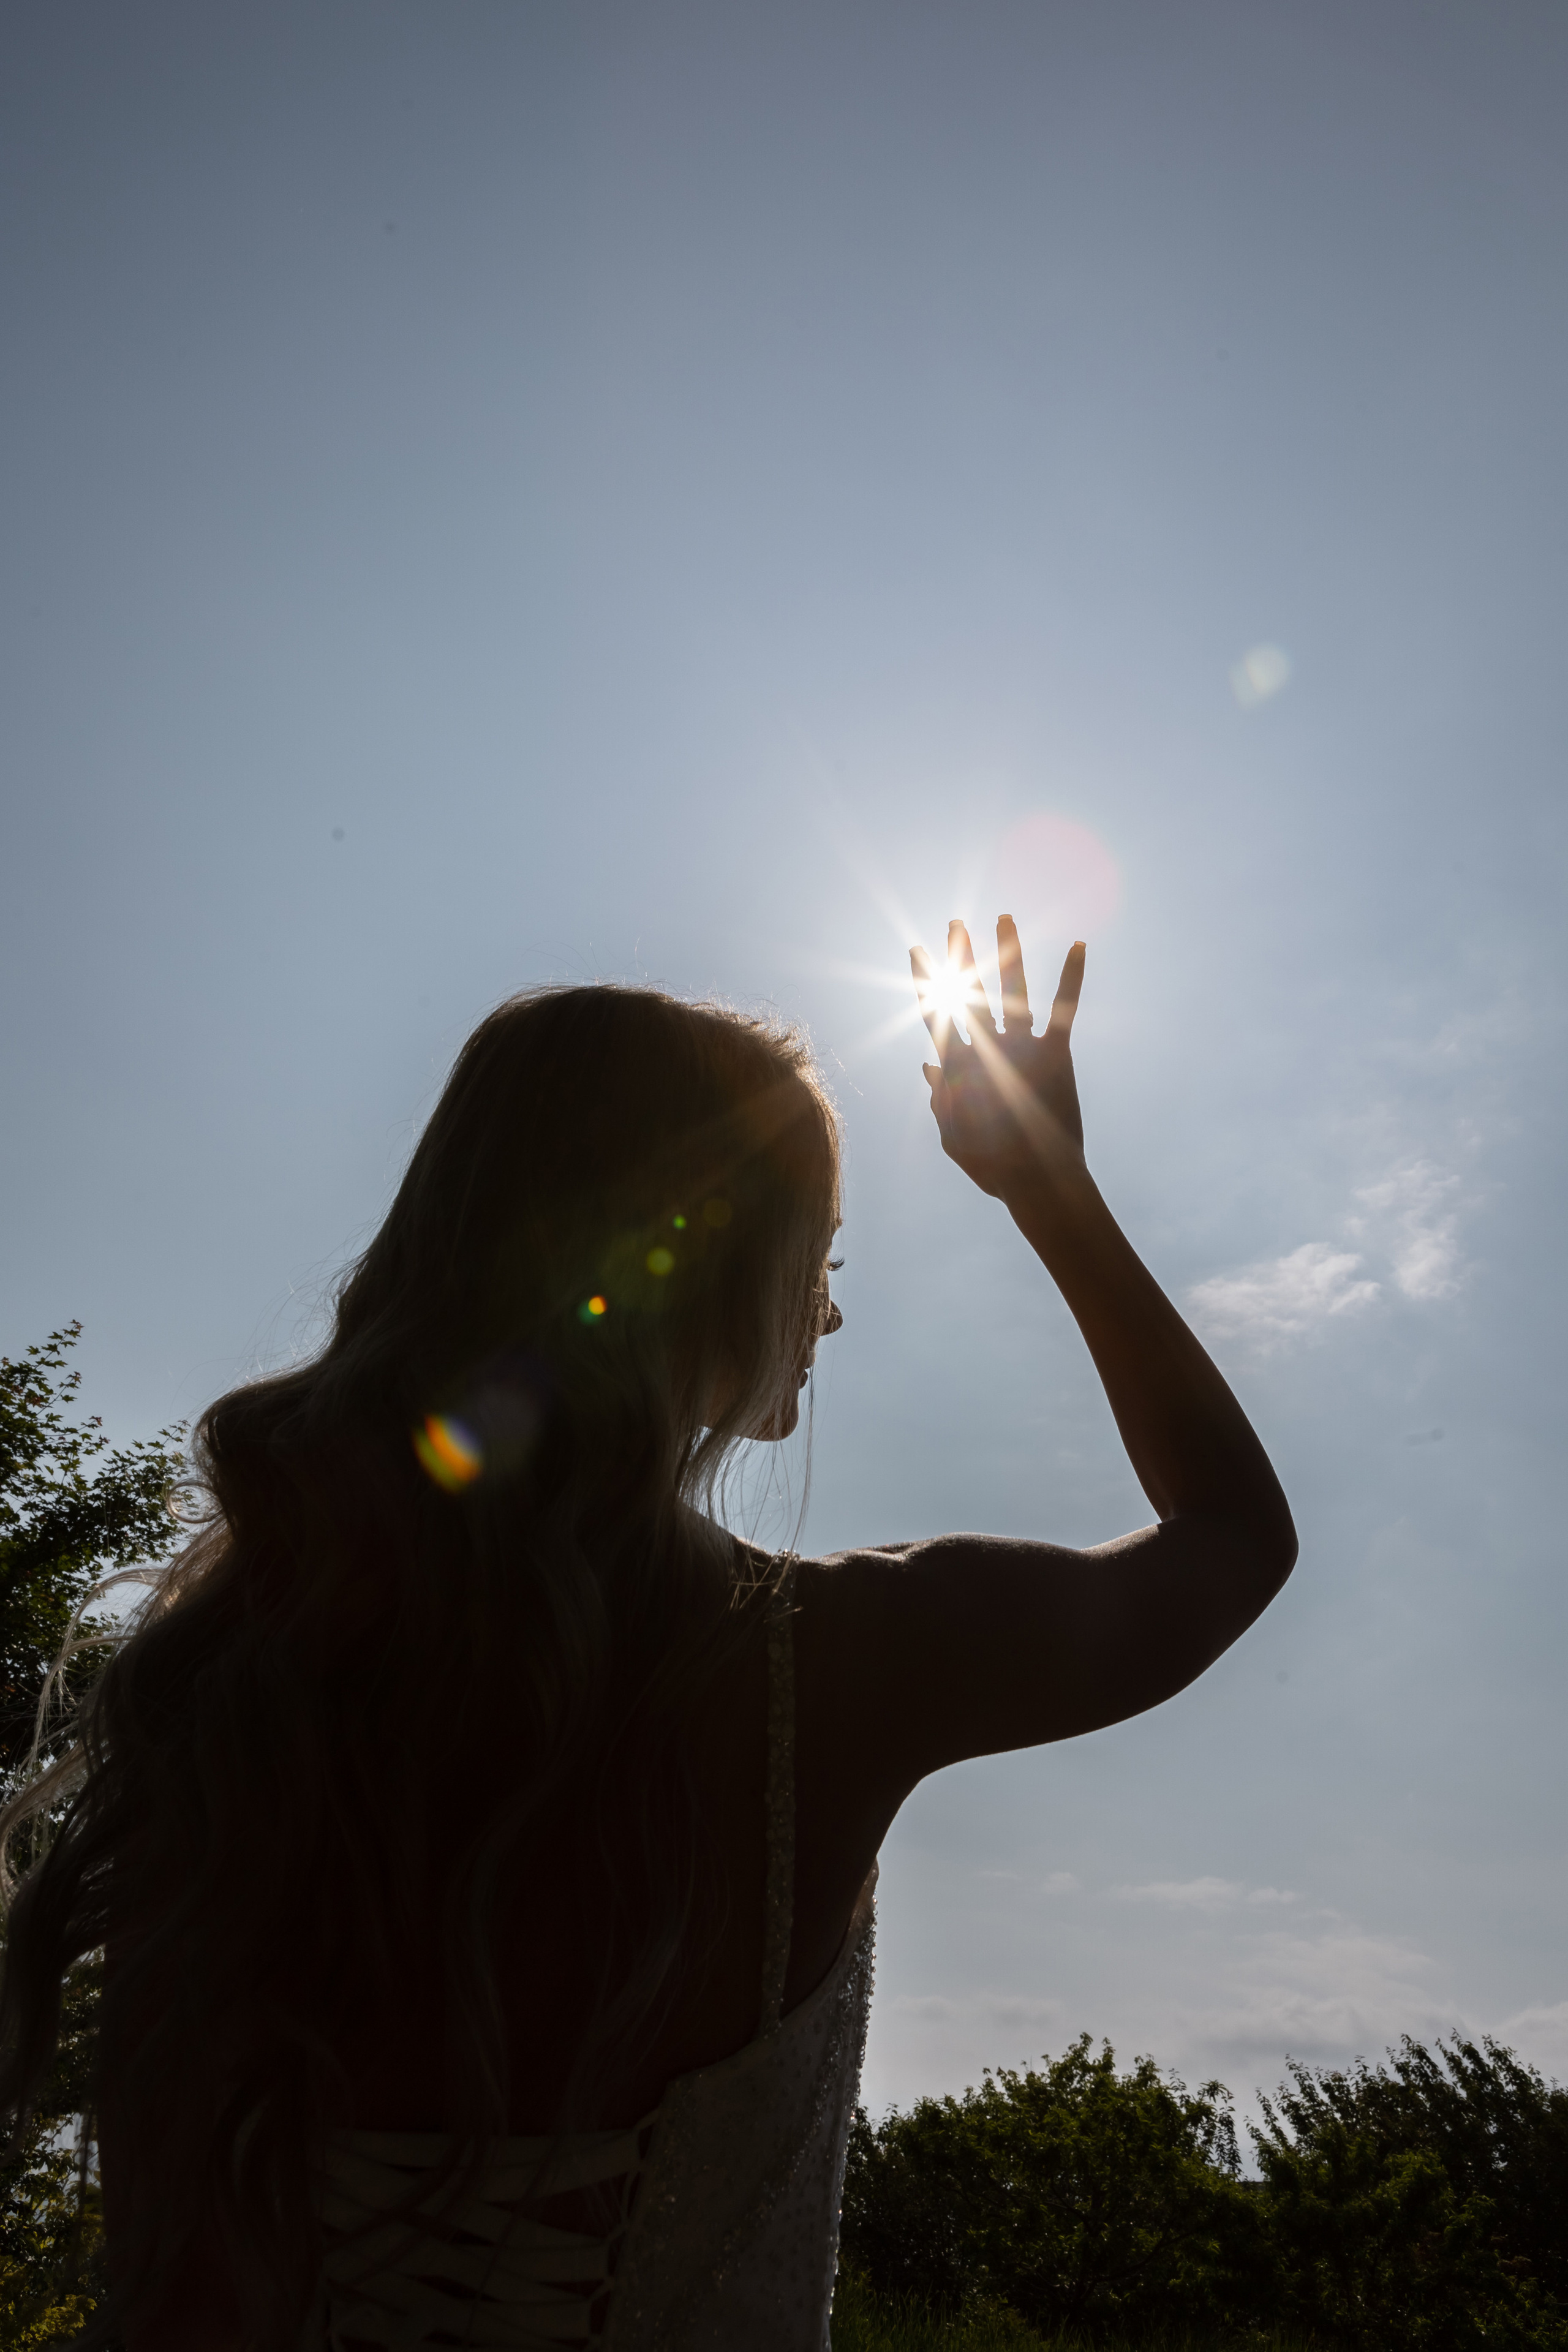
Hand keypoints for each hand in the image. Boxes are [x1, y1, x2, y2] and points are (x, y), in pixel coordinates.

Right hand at [910, 918, 1086, 1200]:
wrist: (1036, 1180)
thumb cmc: (992, 1165)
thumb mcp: (953, 1137)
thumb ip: (938, 1099)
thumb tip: (927, 1063)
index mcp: (958, 1069)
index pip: (935, 1015)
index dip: (925, 981)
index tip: (917, 952)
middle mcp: (987, 1050)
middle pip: (969, 992)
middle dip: (960, 956)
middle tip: (954, 924)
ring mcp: (1022, 1048)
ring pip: (1012, 989)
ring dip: (1006, 951)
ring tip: (1003, 919)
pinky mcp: (1057, 1055)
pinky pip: (1064, 1008)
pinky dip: (1072, 976)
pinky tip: (1079, 945)